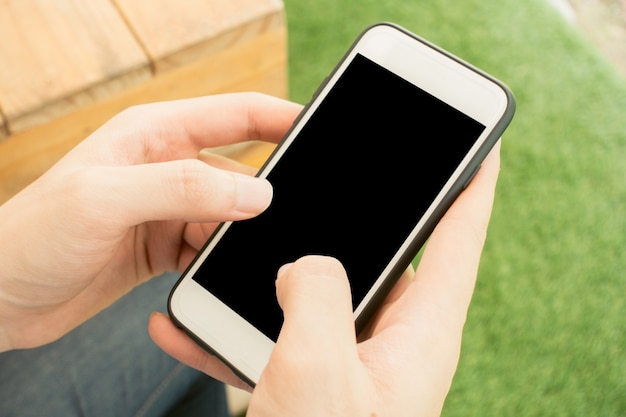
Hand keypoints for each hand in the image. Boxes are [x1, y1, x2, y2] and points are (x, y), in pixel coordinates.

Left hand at [0, 93, 301, 350]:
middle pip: (239, 173)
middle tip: (285, 223)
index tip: (323, 132)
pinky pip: (211, 247)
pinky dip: (220, 260)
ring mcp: (166, 207)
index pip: (235, 115)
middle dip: (263, 198)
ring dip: (237, 237)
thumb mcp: (105, 198)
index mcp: (154, 134)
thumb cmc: (32, 237)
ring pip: (229, 216)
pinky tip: (213, 273)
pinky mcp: (164, 244)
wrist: (0, 298)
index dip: (282, 119)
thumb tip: (256, 197)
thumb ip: (183, 190)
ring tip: (234, 257)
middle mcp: (166, 166)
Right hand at [150, 141, 500, 416]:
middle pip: (385, 255)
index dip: (473, 184)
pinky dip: (234, 330)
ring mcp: (349, 361)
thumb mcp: (321, 369)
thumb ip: (317, 294)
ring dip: (272, 276)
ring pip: (315, 294)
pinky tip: (188, 324)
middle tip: (331, 172)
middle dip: (357, 213)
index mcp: (419, 332)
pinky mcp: (312, 381)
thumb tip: (303, 263)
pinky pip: (276, 337)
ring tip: (233, 249)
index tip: (481, 143)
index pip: (458, 237)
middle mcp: (390, 341)